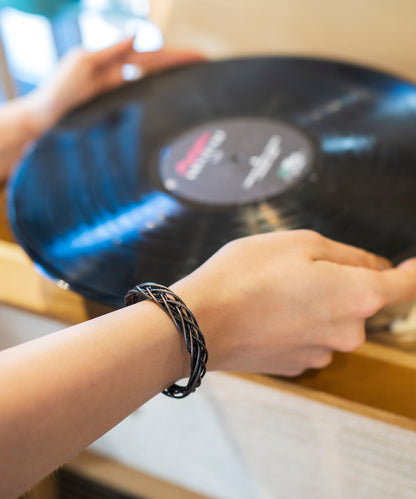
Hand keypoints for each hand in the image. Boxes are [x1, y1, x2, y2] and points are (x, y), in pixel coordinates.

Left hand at [31, 37, 203, 133]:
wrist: (47, 116)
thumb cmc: (60, 88)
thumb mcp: (83, 63)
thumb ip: (111, 50)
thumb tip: (138, 36)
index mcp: (116, 60)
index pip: (154, 55)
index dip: (177, 55)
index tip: (200, 56)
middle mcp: (122, 73)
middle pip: (159, 67)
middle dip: (183, 65)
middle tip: (208, 66)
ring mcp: (121, 90)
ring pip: (155, 83)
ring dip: (175, 81)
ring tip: (198, 81)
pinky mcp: (118, 106)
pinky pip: (144, 99)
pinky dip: (159, 98)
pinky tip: (173, 102)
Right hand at [172, 230, 415, 375]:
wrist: (200, 322)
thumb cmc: (245, 276)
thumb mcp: (299, 243)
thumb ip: (348, 254)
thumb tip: (376, 265)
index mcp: (357, 295)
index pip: (405, 285)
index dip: (412, 271)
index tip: (412, 265)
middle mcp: (348, 332)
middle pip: (359, 299)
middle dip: (339, 280)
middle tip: (296, 267)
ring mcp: (322, 352)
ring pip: (331, 318)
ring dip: (315, 302)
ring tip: (273, 290)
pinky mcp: (298, 364)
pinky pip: (310, 336)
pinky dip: (297, 322)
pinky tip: (267, 312)